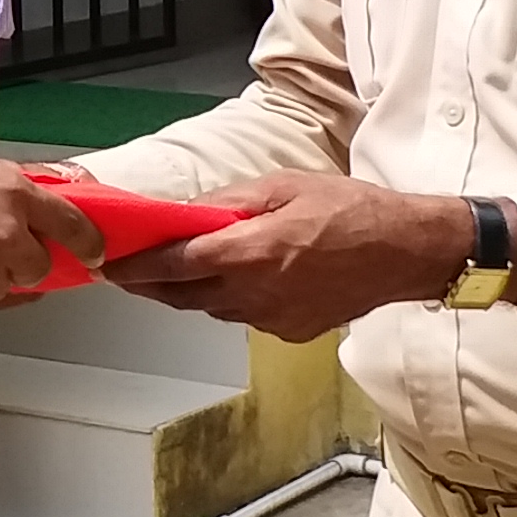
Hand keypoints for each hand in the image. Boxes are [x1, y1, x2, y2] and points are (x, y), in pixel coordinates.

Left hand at [105, 170, 470, 341]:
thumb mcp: (284, 185)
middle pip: (183, 296)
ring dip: (193, 292)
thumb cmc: (350, 210)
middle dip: (152, 285)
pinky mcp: (289, 331)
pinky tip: (242, 279)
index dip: (136, 268)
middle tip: (130, 271)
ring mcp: (271, 318)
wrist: (406, 251)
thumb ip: (230, 202)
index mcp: (249, 253)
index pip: (173, 266)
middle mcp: (254, 293)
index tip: (111, 264)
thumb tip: (189, 213)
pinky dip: (232, 300)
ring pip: (213, 309)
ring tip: (185, 269)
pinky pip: (245, 317)